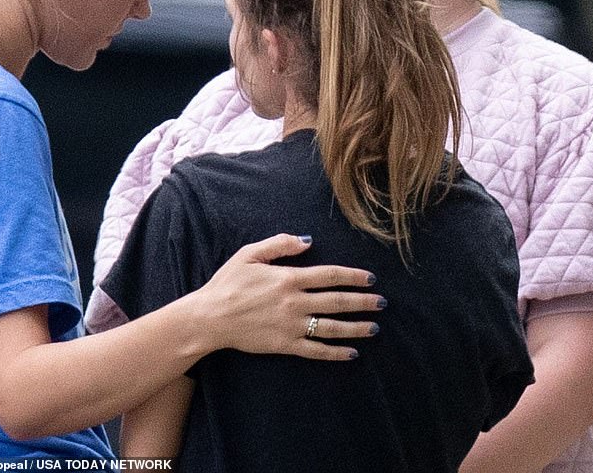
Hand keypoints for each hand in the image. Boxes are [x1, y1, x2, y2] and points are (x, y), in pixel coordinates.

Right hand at [196, 234, 382, 360]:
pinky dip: (336, 352)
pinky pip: (316, 350)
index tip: (370, 278)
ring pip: (332, 327)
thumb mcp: (249, 254)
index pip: (330, 275)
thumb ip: (280, 244)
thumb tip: (308, 241)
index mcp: (288, 278)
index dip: (353, 276)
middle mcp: (294, 302)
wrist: (210, 317)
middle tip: (382, 303)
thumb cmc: (228, 283)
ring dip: (356, 327)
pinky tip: (352, 352)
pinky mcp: (285, 345)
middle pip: (337, 301)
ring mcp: (291, 325)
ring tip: (375, 327)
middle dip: (363, 302)